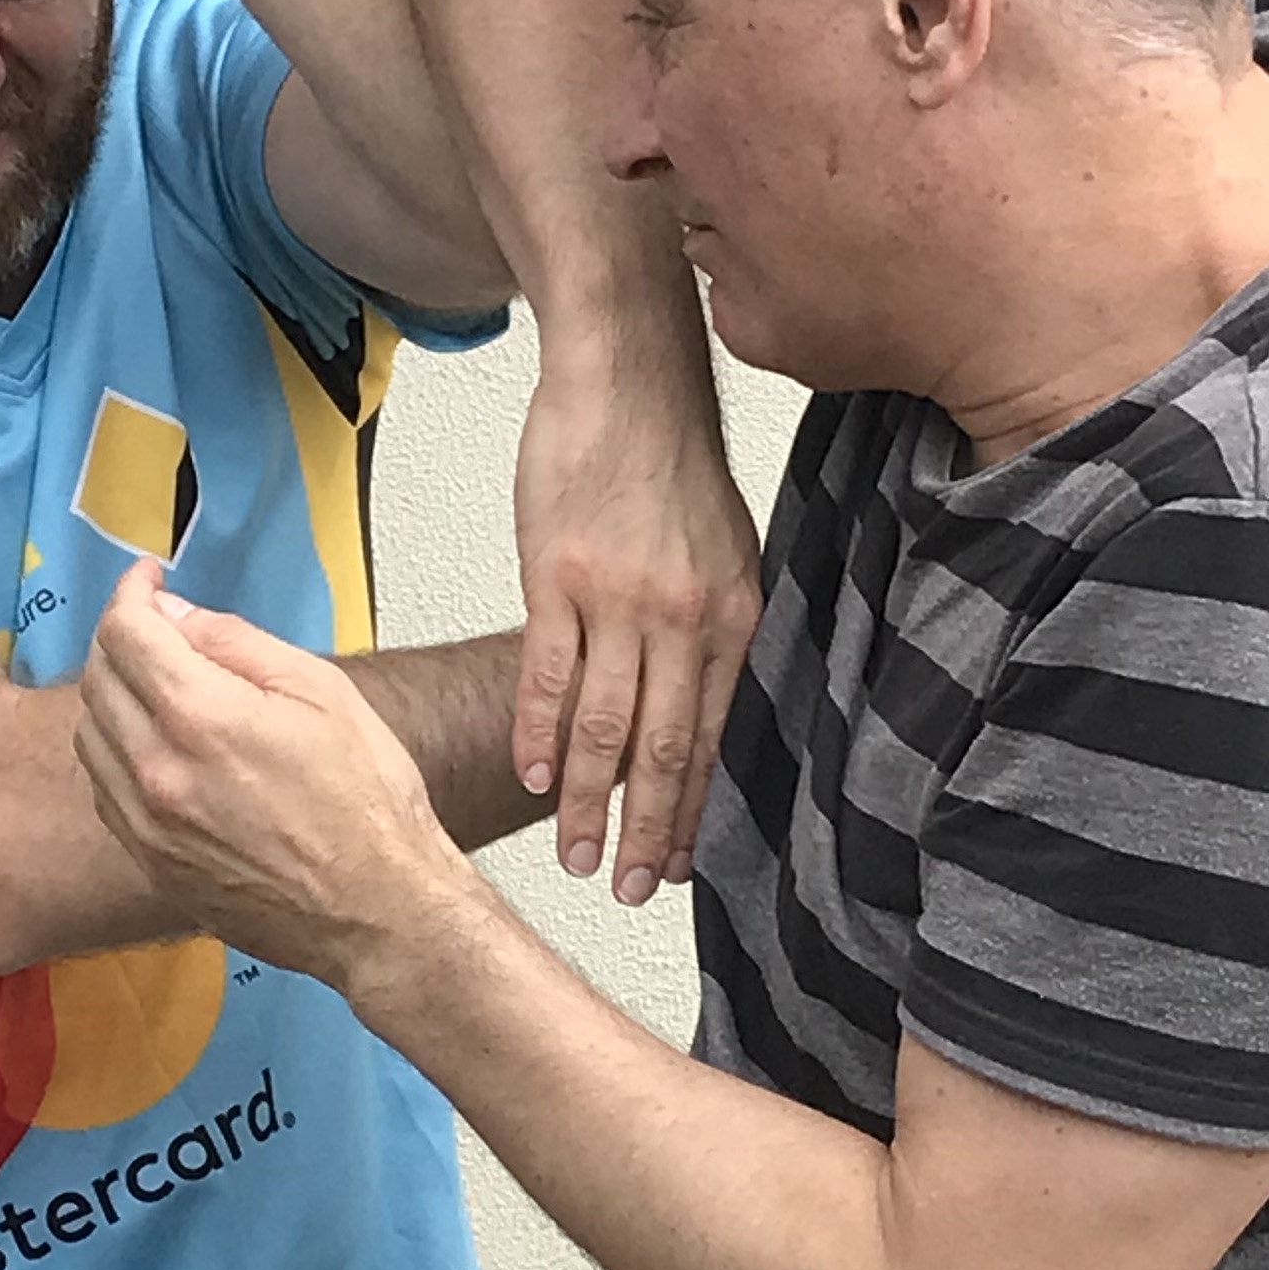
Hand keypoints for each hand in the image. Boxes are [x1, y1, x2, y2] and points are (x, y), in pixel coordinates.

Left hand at [73, 563, 464, 991]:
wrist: (377, 912)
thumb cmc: (368, 804)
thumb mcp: (322, 692)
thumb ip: (238, 644)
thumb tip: (179, 617)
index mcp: (201, 717)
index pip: (125, 632)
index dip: (132, 592)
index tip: (149, 581)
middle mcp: (158, 771)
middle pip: (98, 679)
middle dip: (119, 637)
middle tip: (155, 625)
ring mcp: (147, 825)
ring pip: (89, 737)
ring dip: (111, 696)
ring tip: (155, 685)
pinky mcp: (150, 864)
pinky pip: (105, 792)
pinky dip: (115, 753)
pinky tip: (156, 748)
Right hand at [512, 348, 762, 905]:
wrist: (627, 379)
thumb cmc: (670, 461)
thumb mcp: (729, 549)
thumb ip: (720, 628)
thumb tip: (713, 705)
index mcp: (733, 617)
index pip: (717, 738)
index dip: (699, 812)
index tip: (684, 867)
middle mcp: (683, 618)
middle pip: (664, 749)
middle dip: (650, 832)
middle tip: (634, 890)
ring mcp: (616, 600)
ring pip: (604, 727)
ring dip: (588, 804)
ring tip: (578, 858)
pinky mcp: (556, 578)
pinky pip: (548, 675)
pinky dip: (540, 735)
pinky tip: (536, 780)